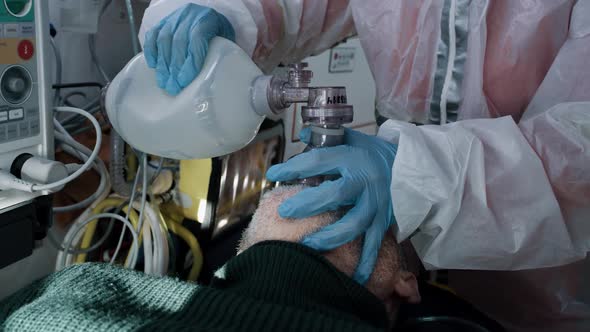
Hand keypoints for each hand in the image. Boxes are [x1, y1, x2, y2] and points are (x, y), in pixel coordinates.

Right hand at [143, 3, 234, 94]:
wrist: (210, 17)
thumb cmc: (219, 34)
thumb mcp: (226, 43)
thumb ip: (218, 57)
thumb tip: (209, 84)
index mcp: (208, 20)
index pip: (197, 39)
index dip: (190, 62)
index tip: (184, 81)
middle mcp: (190, 16)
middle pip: (178, 41)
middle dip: (174, 68)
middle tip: (172, 87)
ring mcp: (175, 18)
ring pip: (164, 39)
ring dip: (163, 63)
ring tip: (163, 81)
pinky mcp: (163, 21)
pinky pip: (153, 34)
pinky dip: (151, 51)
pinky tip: (153, 65)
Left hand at [266, 127, 397, 283]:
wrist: (411, 166)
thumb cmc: (375, 153)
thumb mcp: (353, 139)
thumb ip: (328, 137)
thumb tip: (303, 134)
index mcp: (353, 158)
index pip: (319, 161)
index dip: (294, 167)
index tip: (273, 173)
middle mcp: (365, 181)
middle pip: (335, 193)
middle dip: (308, 204)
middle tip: (285, 212)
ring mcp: (376, 203)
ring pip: (353, 223)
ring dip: (330, 236)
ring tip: (309, 245)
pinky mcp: (384, 221)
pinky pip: (374, 243)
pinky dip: (366, 262)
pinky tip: (354, 278)